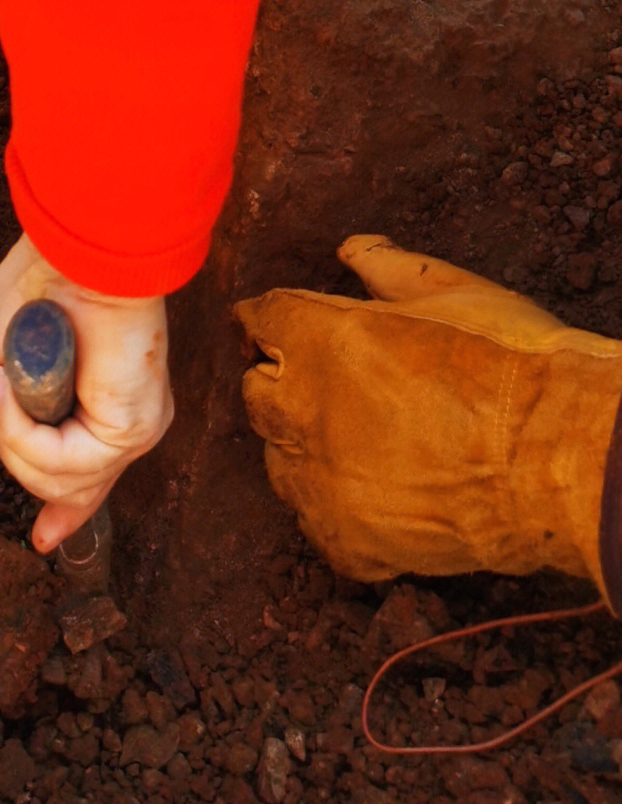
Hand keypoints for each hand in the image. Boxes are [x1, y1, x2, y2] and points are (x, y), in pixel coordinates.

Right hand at [0, 236, 172, 552]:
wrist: (80, 251)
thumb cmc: (43, 290)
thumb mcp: (5, 361)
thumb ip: (11, 411)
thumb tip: (17, 434)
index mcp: (103, 409)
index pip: (89, 478)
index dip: (66, 512)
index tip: (46, 542)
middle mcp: (127, 428)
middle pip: (64, 488)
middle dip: (18, 453)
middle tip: (3, 390)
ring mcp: (134, 434)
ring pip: (53, 482)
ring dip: (11, 434)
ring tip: (6, 380)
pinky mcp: (131, 432)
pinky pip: (59, 463)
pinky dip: (20, 428)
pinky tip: (12, 387)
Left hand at [235, 235, 621, 599]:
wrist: (561, 467)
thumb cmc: (519, 369)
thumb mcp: (459, 295)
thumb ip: (391, 270)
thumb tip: (351, 249)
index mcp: (323, 343)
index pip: (261, 320)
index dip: (267, 322)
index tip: (272, 325)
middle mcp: (304, 413)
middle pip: (256, 394)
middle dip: (278, 383)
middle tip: (323, 385)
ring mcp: (317, 484)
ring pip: (279, 461)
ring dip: (304, 446)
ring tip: (363, 443)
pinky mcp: (340, 540)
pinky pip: (314, 520)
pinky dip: (335, 505)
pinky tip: (378, 492)